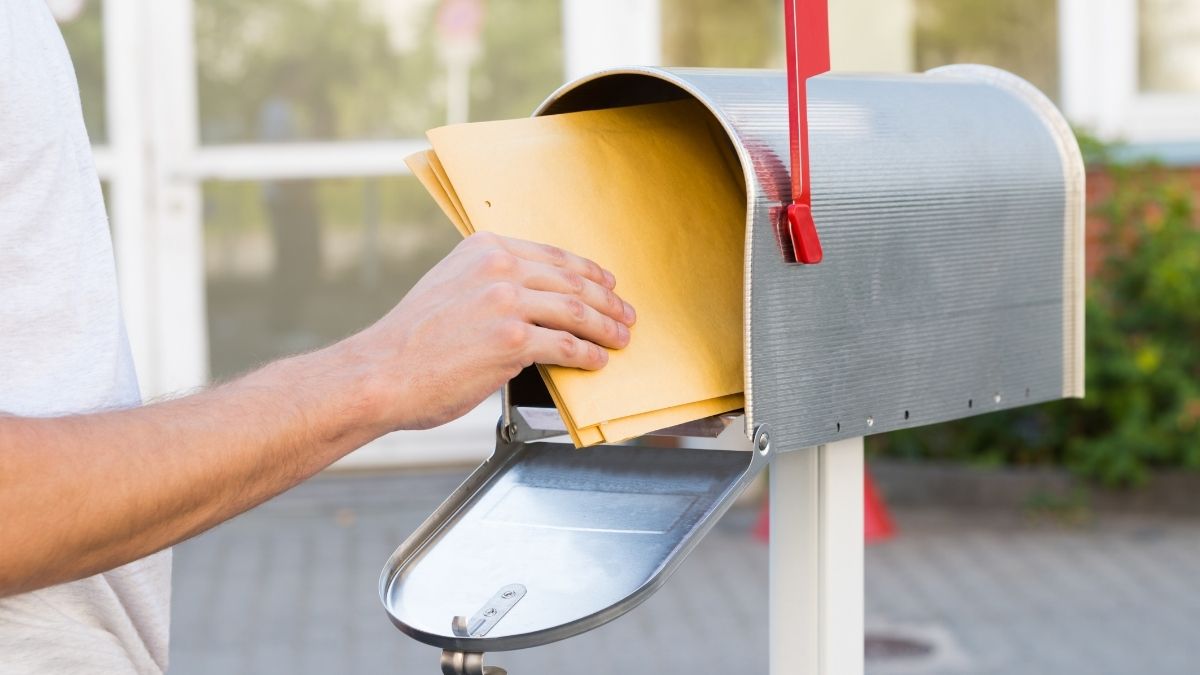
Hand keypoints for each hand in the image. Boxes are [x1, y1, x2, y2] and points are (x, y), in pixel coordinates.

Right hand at [344, 232, 636, 430]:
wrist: (381, 373)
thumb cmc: (411, 341)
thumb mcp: (449, 286)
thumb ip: (489, 282)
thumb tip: (531, 299)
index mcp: (484, 249)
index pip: (553, 256)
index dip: (588, 271)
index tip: (608, 284)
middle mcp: (498, 268)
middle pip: (571, 281)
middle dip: (606, 300)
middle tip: (625, 315)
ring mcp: (506, 303)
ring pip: (575, 312)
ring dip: (605, 327)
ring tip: (619, 338)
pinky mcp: (511, 342)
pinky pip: (565, 346)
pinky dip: (587, 355)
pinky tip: (596, 361)